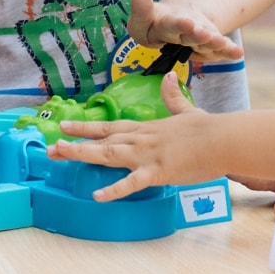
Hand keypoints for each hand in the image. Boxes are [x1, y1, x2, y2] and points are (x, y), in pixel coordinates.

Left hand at [48, 72, 215, 200]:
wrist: (223, 139)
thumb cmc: (208, 129)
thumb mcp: (186, 110)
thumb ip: (173, 97)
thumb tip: (169, 77)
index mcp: (147, 128)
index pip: (111, 127)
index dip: (86, 127)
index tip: (64, 125)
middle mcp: (142, 139)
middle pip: (103, 140)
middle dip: (75, 143)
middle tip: (50, 147)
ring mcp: (148, 155)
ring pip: (109, 154)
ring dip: (83, 154)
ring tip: (60, 153)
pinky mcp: (158, 171)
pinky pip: (132, 182)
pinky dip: (114, 189)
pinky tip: (97, 195)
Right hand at [126, 0, 243, 63]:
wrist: (176, 25)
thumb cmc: (156, 20)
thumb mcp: (146, 11)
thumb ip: (141, 8)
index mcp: (155, 32)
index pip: (155, 30)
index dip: (170, 26)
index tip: (185, 21)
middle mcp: (176, 41)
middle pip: (185, 38)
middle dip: (195, 36)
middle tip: (203, 34)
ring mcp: (195, 45)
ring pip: (204, 45)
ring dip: (212, 43)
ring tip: (221, 41)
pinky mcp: (210, 47)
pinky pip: (219, 50)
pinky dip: (228, 51)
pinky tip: (237, 52)